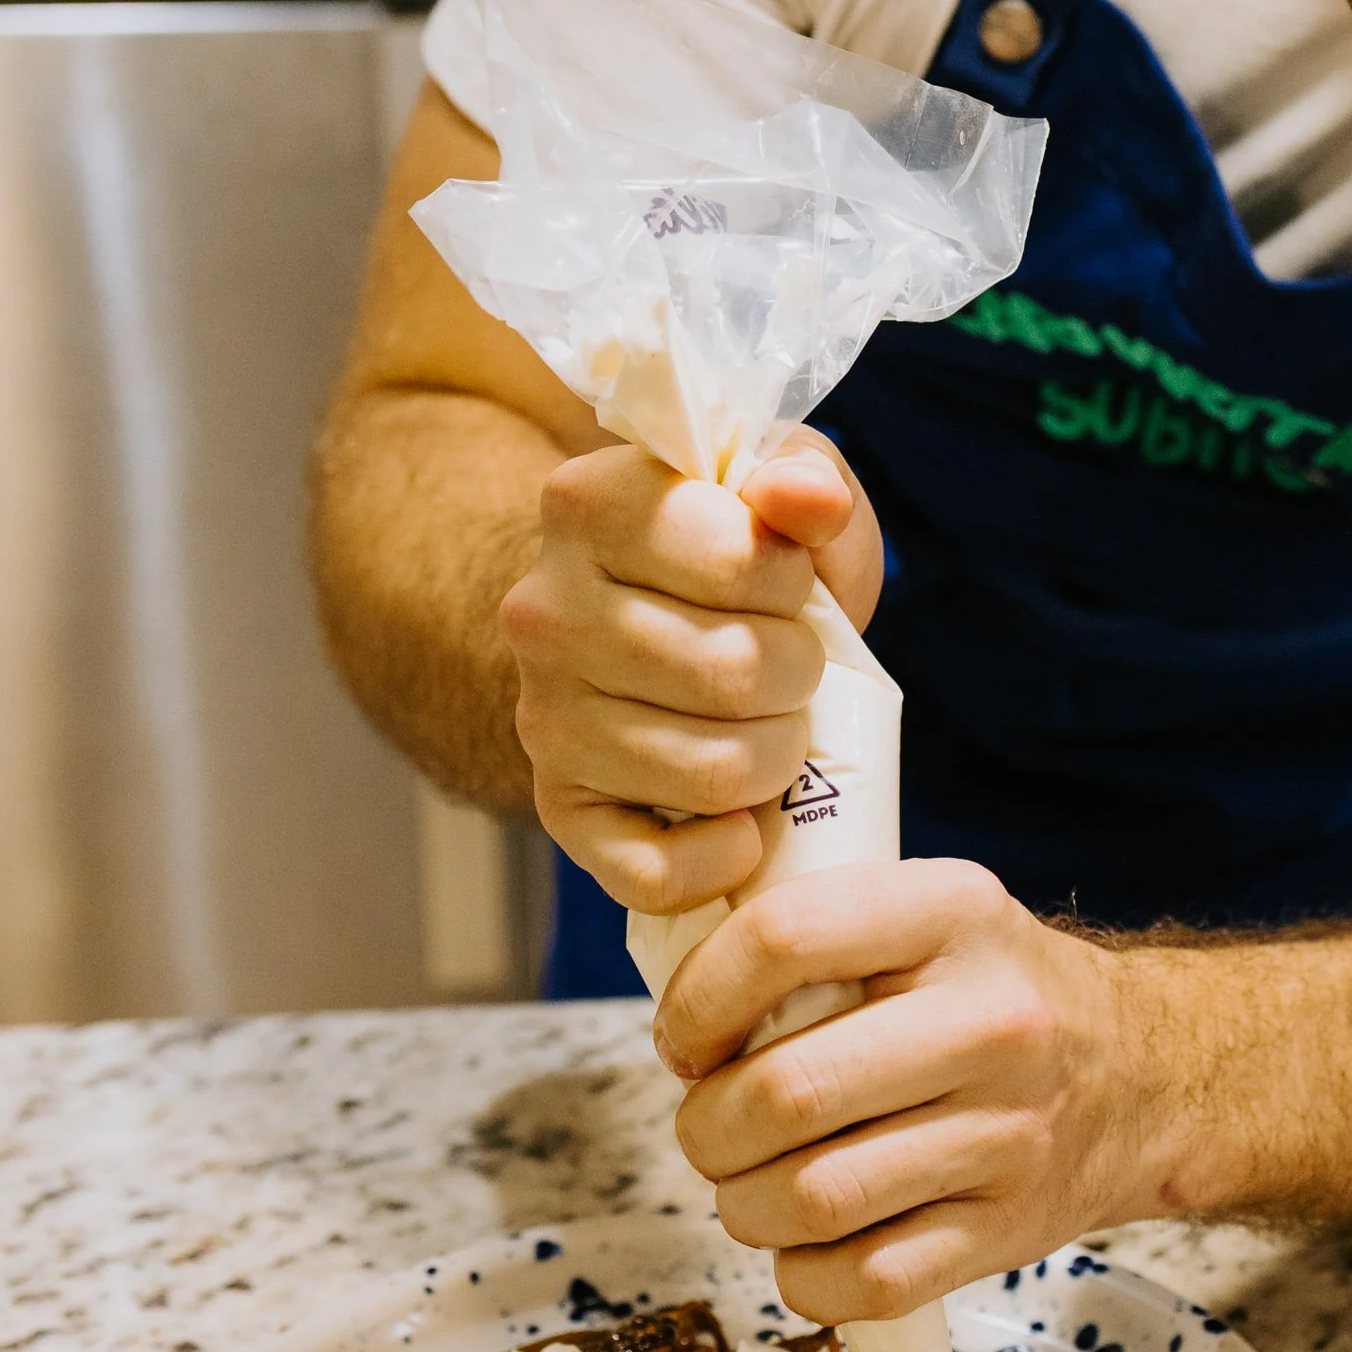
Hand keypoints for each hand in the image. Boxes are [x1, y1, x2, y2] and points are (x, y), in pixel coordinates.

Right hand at [498, 433, 882, 915]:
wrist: (652, 628)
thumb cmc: (736, 561)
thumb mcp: (781, 494)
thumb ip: (806, 480)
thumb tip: (810, 501)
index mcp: (587, 504)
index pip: (744, 559)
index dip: (793, 579)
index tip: (781, 579)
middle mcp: (543, 613)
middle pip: (736, 672)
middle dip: (797, 676)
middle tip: (786, 667)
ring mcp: (541, 720)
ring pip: (715, 772)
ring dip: (777, 757)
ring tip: (767, 725)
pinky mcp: (559, 811)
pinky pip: (657, 871)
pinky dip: (724, 855)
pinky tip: (739, 818)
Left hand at [655, 861, 1181, 1318]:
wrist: (1145, 1077)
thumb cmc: (996, 994)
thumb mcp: (929, 917)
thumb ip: (818, 938)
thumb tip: (680, 1017)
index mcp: (954, 914)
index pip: (780, 939)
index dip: (697, 1001)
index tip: (686, 1039)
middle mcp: (992, 1022)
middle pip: (784, 1093)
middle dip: (708, 1126)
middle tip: (712, 1127)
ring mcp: (1008, 1135)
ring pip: (811, 1198)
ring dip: (744, 1205)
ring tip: (752, 1184)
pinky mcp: (1007, 1233)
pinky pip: (860, 1281)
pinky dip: (802, 1274)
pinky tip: (808, 1238)